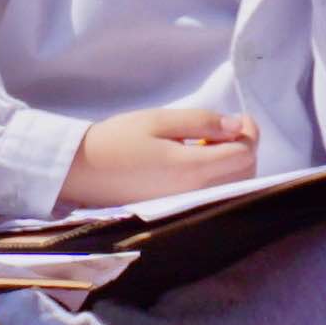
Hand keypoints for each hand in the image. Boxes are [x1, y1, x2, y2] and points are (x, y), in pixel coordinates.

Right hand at [62, 105, 262, 209]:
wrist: (77, 171)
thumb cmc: (115, 140)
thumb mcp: (158, 120)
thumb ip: (201, 121)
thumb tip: (236, 126)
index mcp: (192, 167)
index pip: (244, 152)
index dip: (249, 132)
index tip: (237, 117)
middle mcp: (196, 191)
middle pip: (245, 172)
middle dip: (245, 147)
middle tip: (225, 128)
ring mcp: (187, 202)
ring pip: (233, 186)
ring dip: (233, 163)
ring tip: (209, 143)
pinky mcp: (176, 207)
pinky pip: (214, 193)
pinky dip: (219, 176)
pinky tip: (196, 161)